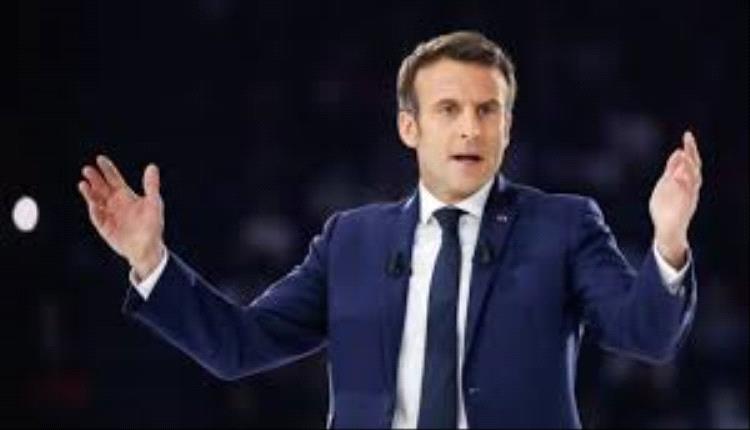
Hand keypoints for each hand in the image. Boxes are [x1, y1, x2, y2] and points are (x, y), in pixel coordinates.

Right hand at [78, 155, 164, 278]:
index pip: (114, 179)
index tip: (100, 159)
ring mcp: (108, 215)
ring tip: (83, 184)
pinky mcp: (104, 227)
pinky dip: (95, 211)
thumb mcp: (153, 203)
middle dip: (94, 179)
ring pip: (96, 201)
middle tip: (87, 169)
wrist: (148, 248)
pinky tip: (93, 204)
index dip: (107, 169)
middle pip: (102, 188)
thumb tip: (152, 167)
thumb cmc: (152, 225)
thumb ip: (151, 185)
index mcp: (125, 195)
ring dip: (89, 193)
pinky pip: (98, 217)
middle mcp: (115, 203)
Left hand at [649, 130, 702, 266]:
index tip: (686, 137)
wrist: (668, 229)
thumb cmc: (666, 207)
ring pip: (693, 178)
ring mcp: (688, 196)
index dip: (689, 150)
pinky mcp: (684, 206)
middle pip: (694, 166)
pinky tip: (679, 173)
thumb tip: (677, 153)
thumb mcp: (666, 185)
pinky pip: (686, 193)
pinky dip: (684, 183)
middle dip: (692, 152)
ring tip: (684, 152)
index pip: (689, 162)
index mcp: (685, 181)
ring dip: (688, 165)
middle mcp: (690, 187)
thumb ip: (671, 170)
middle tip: (688, 137)